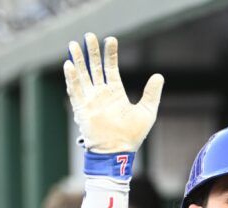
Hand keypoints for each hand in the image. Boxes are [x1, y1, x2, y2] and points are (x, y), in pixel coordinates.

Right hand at [64, 33, 163, 153]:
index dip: (110, 54)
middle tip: (88, 36)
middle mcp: (101, 94)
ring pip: (82, 75)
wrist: (118, 152)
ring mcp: (90, 100)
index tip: (111, 39)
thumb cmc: (132, 135)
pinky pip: (75, 91)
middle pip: (94, 68)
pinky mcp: (82, 109)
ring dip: (78, 60)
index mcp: (115, 93)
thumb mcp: (147, 112)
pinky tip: (69, 65)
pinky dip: (71, 78)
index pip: (110, 68)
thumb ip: (151, 93)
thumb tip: (159, 75)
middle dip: (92, 52)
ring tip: (74, 44)